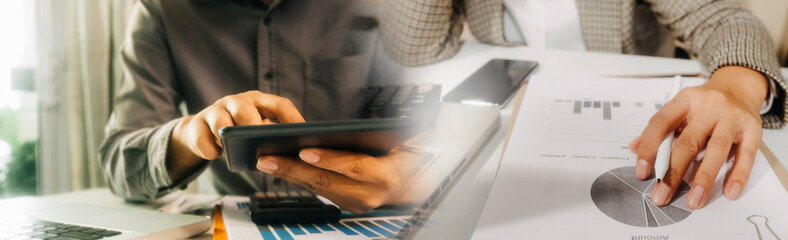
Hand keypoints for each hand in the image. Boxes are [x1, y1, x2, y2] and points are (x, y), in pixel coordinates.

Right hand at [167, 91, 304, 180]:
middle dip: (253, 126)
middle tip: (262, 143)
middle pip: (246, 109)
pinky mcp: (196, 125)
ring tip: (233, 150)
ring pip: (220, 120)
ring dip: (227, 136)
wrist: (202, 132)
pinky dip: (209, 149)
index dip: (293, 120)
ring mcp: (215, 111)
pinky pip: (201, 137)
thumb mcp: (258, 130)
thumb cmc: (240, 132)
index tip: (304, 137)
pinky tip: (216, 155)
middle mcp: (237, 102)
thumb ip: (273, 136)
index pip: (280, 105)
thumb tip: (296, 156)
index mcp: (259, 101)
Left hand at [256, 147, 425, 212]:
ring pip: (318, 188)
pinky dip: (298, 179)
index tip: (305, 151)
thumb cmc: (409, 156)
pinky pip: (318, 191)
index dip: (330, 160)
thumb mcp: (408, 140)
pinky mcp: (346, 204)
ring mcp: (356, 203)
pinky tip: (281, 167)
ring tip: (267, 161)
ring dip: (290, 175)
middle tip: (269, 158)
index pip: (355, 167)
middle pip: (327, 181)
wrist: (416, 184)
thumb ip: (393, 131)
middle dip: (295, 169)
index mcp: (387, 176)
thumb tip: (377, 121)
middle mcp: (370, 194)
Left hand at [630, 66, 768, 209]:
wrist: (739, 87)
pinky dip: (737, 175)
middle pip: (688, 142)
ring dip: (704, 178)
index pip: (661, 123)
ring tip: (694, 200)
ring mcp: (732, 117)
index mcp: (685, 100)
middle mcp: (709, 107)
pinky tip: (729, 191)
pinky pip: (745, 155)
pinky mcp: (753, 129)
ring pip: (716, 149)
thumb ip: (659, 129)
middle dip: (673, 173)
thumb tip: (634, 148)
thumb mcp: (680, 108)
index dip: (649, 148)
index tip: (642, 172)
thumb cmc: (704, 103)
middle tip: (662, 195)